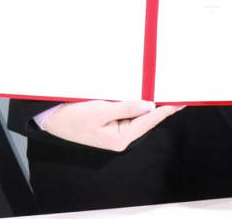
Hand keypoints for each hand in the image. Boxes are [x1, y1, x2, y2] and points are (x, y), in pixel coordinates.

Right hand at [42, 99, 182, 150]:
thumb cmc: (73, 116)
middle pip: (146, 119)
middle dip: (159, 106)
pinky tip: (143, 96)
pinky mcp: (110, 123)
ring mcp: (115, 131)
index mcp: (120, 138)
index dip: (166, 110)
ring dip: (148, 104)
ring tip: (163, 92)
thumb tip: (149, 105)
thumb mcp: (101, 110)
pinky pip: (128, 112)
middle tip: (175, 93)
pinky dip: (136, 104)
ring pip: (138, 115)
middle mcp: (121, 137)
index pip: (149, 121)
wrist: (51, 117)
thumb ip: (126, 107)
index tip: (180, 102)